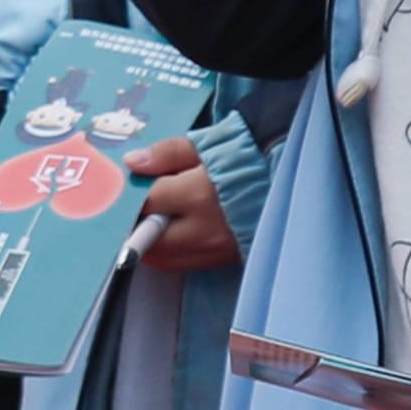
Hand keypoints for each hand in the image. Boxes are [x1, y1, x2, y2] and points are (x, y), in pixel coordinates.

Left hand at [124, 133, 236, 271]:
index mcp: (197, 194)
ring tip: (149, 224)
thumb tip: (132, 163)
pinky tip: (174, 233)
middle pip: (150, 241)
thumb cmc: (244, 155)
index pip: (146, 203)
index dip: (128, 199)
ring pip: (166, 260)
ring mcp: (216, 249)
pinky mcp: (227, 259)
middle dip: (133, 230)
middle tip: (129, 216)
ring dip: (151, 246)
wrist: (290, 176)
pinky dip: (173, 252)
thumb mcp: (205, 146)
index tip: (120, 195)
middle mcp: (204, 229)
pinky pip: (188, 263)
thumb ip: (166, 154)